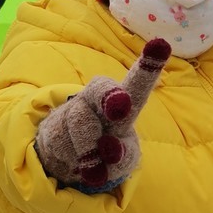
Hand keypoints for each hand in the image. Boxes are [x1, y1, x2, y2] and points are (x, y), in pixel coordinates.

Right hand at [34, 39, 170, 189]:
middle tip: (121, 108)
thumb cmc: (109, 155)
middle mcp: (96, 99)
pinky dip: (73, 161)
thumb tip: (109, 149)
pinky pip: (61, 143)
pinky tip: (77, 164)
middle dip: (110, 96)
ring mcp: (72, 110)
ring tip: (95, 167)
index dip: (149, 65)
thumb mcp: (125, 160)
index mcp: (123, 102)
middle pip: (100, 90)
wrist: (72, 163)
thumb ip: (124, 156)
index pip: (137, 82)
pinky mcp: (51, 126)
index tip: (161, 45)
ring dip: (89, 150)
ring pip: (80, 123)